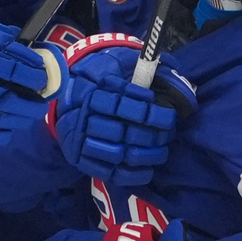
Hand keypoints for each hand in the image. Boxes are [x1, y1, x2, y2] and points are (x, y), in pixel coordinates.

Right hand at [53, 34, 196, 186]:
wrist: (71, 112)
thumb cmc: (103, 91)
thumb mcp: (117, 71)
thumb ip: (141, 70)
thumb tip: (170, 66)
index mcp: (93, 96)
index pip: (123, 106)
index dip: (149, 113)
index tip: (169, 117)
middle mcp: (84, 120)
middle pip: (123, 131)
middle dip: (152, 135)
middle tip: (168, 134)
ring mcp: (82, 144)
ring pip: (119, 153)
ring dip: (146, 155)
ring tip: (162, 151)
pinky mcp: (83, 162)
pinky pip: (111, 174)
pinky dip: (133, 174)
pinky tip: (149, 168)